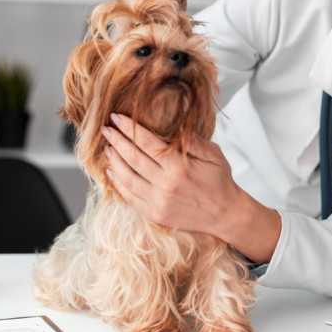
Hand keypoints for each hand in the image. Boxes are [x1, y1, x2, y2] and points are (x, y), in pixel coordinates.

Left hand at [101, 113, 280, 262]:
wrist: (225, 213)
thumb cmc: (220, 181)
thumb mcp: (213, 154)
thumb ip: (192, 140)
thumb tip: (174, 125)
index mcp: (179, 167)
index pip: (147, 143)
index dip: (130, 128)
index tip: (118, 117)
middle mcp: (166, 184)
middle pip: (133, 158)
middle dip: (117, 141)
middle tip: (106, 129)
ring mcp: (159, 201)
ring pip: (127, 178)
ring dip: (114, 161)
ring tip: (107, 148)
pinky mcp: (156, 214)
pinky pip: (131, 197)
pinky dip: (118, 184)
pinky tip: (112, 172)